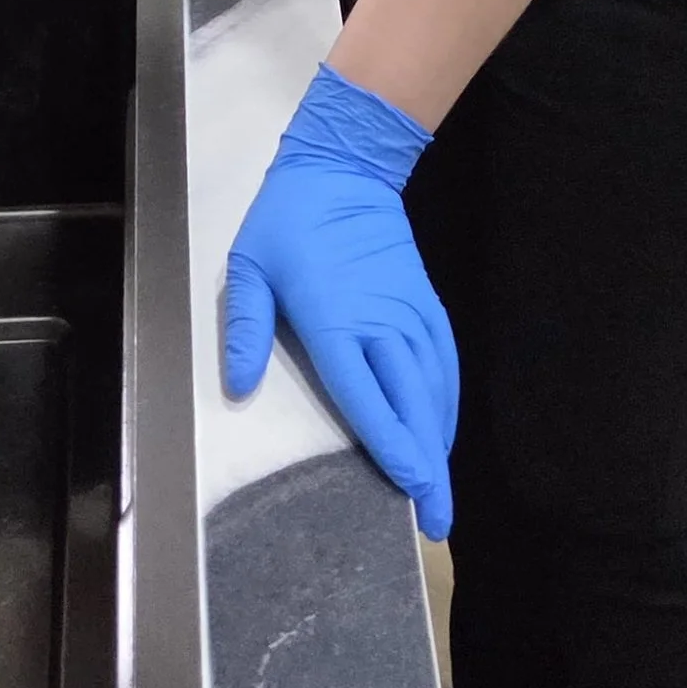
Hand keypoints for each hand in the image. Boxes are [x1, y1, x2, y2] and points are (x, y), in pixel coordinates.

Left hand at [222, 63, 459, 536]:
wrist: (342, 166)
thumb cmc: (287, 221)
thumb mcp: (249, 267)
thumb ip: (246, 328)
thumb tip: (238, 386)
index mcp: (336, 320)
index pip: (367, 396)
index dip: (391, 446)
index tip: (410, 489)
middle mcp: (382, 321)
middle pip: (413, 403)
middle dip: (429, 464)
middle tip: (437, 521)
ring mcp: (409, 310)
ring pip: (435, 385)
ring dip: (440, 440)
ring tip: (441, 490)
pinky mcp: (424, 300)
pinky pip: (444, 358)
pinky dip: (448, 400)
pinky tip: (444, 429)